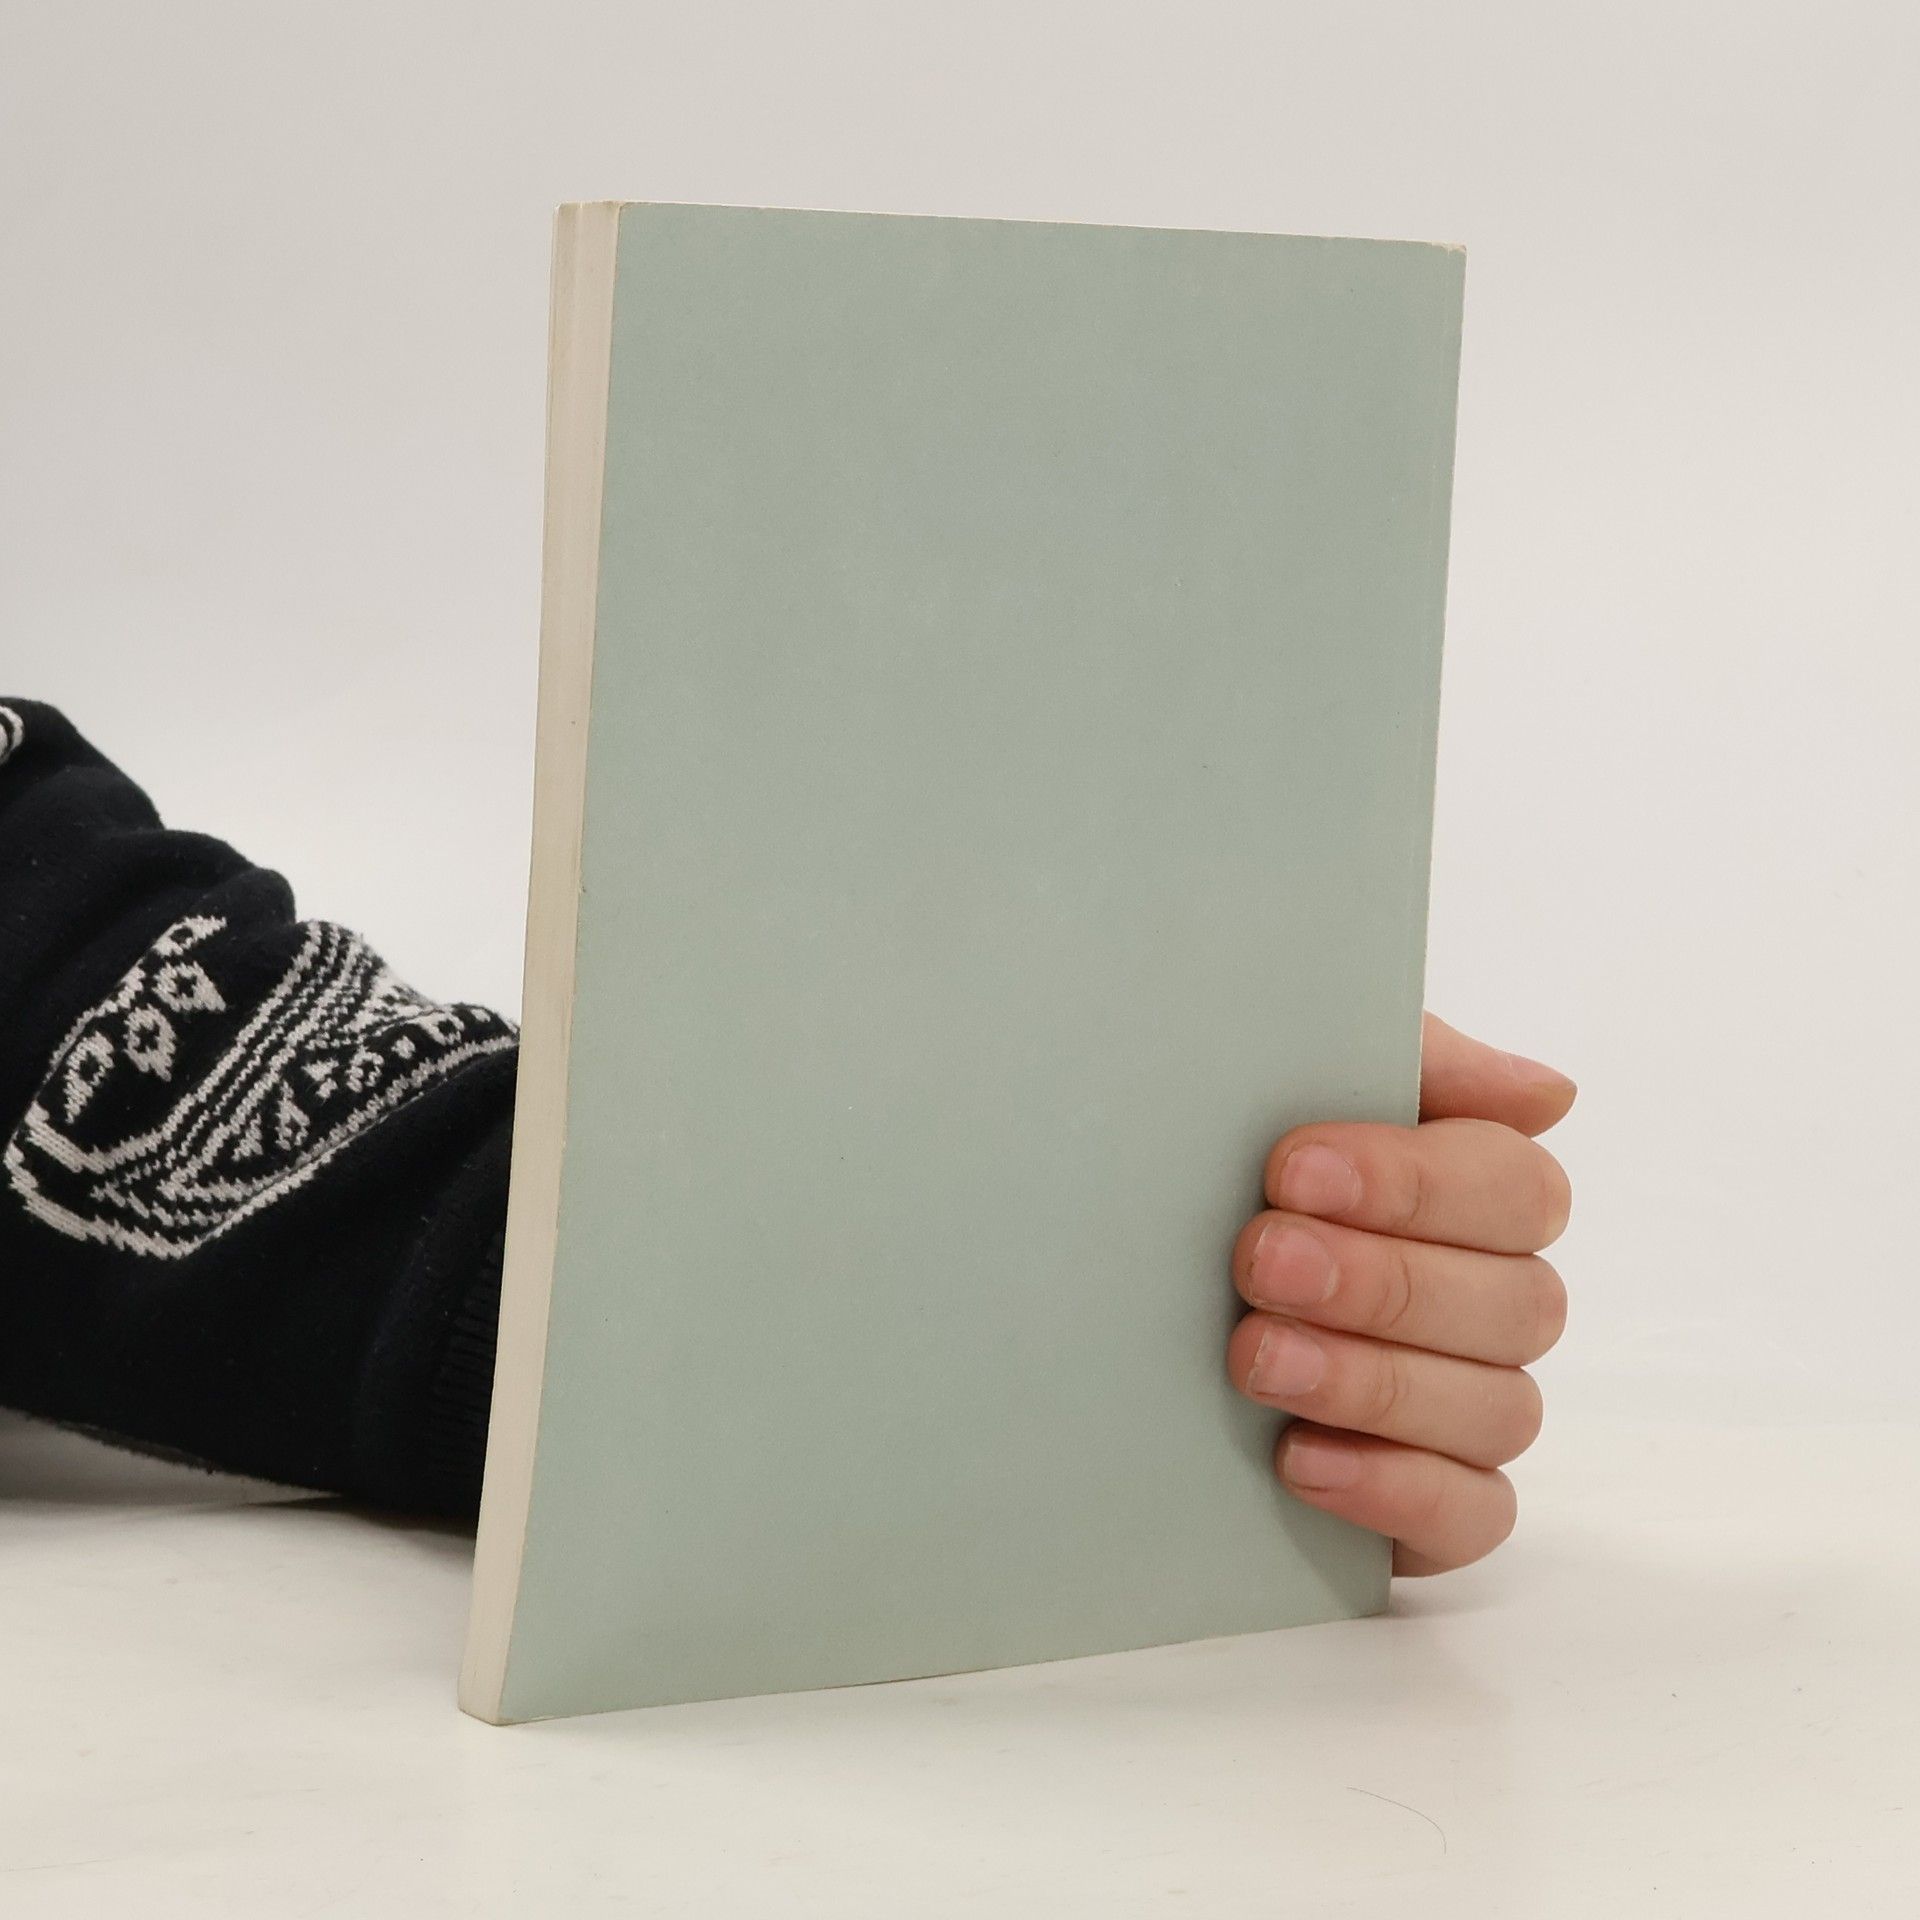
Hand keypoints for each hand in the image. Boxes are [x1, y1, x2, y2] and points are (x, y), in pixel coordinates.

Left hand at [1226, 1014, 1574, 1574]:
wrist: (1120, 1299)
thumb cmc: (1232, 1174)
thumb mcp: (1295, 1087)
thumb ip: (1418, 1069)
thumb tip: (1549, 1096)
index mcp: (1477, 1197)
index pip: (1514, 1188)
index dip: (1414, 1182)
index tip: (1290, 1170)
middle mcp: (1492, 1305)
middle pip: (1515, 1301)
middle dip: (1381, 1280)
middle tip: (1260, 1261)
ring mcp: (1470, 1410)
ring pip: (1497, 1407)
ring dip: (1372, 1379)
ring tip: (1256, 1356)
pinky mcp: (1438, 1507)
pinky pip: (1475, 1515)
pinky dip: (1395, 1487)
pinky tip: (1301, 1457)